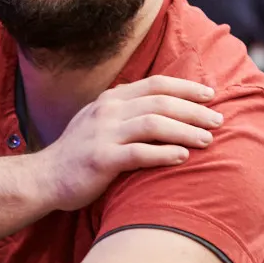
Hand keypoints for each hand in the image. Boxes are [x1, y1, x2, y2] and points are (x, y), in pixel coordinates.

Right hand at [33, 76, 221, 211]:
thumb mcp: (101, 121)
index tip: (211, 95)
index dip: (186, 88)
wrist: (45, 177)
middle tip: (218, 120)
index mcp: (111, 99)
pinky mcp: (100, 159)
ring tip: (207, 140)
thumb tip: (168, 107)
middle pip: (160, 102)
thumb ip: (128, 111)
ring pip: (153, 124)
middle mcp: (108, 111)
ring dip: (185, 131)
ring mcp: (103, 134)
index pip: (156, 85)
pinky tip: (182, 158)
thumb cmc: (80, 152)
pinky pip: (138, 153)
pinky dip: (163, 154)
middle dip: (193, 110)